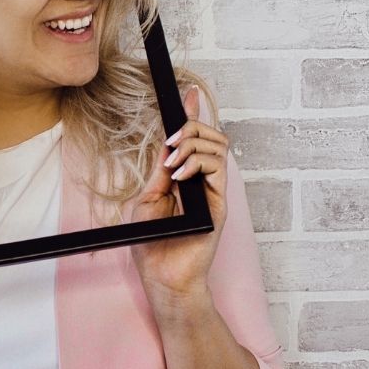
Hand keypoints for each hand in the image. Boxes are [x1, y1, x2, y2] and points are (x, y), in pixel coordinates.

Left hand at [129, 85, 228, 305]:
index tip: (187, 94)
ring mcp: (213, 191)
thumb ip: (160, 170)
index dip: (193, 114)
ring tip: (172, 163)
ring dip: (193, 145)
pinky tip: (180, 175)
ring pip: (218, 146)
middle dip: (190, 127)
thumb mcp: (148, 198)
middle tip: (171, 142)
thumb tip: (166, 142)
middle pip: (210, 136)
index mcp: (184, 177)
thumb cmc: (152, 242)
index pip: (193, 140)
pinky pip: (219, 169)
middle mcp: (202, 181)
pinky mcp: (219, 203)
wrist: (162, 274)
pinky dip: (199, 163)